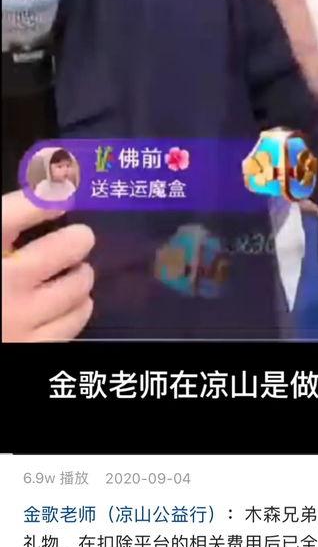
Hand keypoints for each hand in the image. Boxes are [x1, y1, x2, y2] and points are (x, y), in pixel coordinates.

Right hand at [2, 192, 94, 341]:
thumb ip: (1, 229)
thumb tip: (38, 200)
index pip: (14, 214)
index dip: (44, 200)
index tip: (61, 196)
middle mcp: (3, 284)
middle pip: (65, 247)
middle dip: (78, 239)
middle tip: (79, 239)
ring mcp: (20, 320)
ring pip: (77, 286)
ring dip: (80, 275)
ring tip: (75, 272)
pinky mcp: (33, 350)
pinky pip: (74, 322)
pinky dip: (78, 309)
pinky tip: (69, 305)